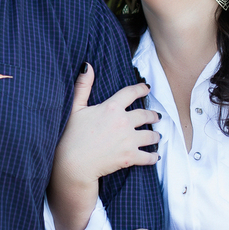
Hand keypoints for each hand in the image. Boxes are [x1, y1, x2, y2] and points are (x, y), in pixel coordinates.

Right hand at [52, 63, 159, 188]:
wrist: (73, 164)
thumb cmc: (70, 136)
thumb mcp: (75, 108)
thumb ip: (83, 86)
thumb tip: (87, 65)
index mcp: (111, 108)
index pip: (131, 93)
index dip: (141, 89)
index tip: (147, 88)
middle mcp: (124, 122)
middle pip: (145, 115)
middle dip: (153, 115)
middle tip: (157, 116)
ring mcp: (128, 140)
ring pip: (150, 135)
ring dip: (155, 136)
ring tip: (157, 136)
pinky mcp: (130, 157)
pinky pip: (148, 156)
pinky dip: (153, 157)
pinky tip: (155, 156)